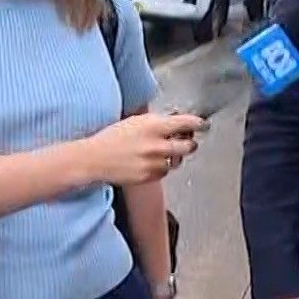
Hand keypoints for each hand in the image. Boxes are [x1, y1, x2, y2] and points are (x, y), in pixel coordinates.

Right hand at [81, 113, 203, 184]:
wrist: (94, 159)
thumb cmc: (113, 137)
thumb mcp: (136, 121)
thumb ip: (158, 122)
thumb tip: (177, 122)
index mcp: (153, 126)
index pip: (185, 123)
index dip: (198, 123)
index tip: (204, 124)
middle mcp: (157, 144)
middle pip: (188, 146)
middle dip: (191, 143)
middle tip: (188, 141)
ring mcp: (154, 162)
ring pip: (177, 161)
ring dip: (174, 157)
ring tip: (160, 152)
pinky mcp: (149, 176)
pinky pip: (165, 172)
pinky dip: (162, 167)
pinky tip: (149, 162)